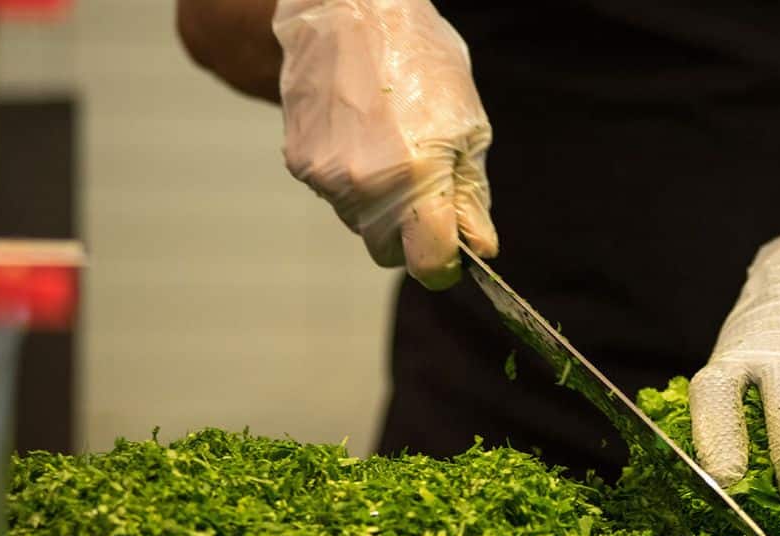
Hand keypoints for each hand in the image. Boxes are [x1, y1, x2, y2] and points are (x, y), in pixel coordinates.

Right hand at [273, 0, 496, 288]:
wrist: (346, 11)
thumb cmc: (418, 59)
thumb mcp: (467, 124)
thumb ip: (470, 195)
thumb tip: (479, 247)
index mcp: (417, 178)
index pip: (428, 264)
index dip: (444, 265)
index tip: (452, 253)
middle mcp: (366, 187)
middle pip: (389, 253)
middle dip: (410, 235)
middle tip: (424, 187)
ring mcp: (327, 178)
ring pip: (360, 223)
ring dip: (379, 203)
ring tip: (389, 144)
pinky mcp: (300, 164)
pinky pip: (334, 194)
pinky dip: (350, 178)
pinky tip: (360, 133)